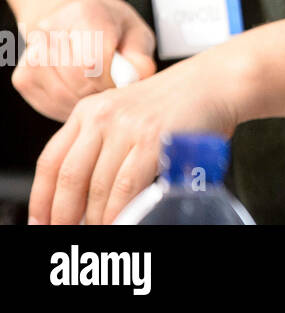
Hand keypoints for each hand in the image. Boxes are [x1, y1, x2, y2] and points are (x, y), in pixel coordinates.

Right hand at [12, 0, 156, 121]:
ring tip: (98, 91)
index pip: (93, 58)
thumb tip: (138, 76)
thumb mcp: (136, 34)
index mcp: (85, 14)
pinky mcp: (23, 76)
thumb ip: (140, 55)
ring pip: (61, 93)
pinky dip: (68, 106)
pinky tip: (81, 95)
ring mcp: (31, 53)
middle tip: (112, 89)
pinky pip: (47, 102)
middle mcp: (51, 30)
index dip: (111, 79)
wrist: (77, 21)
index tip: (122, 81)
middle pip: (76, 78)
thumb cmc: (112, 30)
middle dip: (100, 91)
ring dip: (84, 101)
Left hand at [26, 50, 240, 224]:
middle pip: (70, 176)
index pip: (51, 160)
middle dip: (65, 214)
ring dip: (97, 218)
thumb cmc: (176, 104)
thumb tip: (82, 194)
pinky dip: (121, 211)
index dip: (41, 197)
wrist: (216, 82)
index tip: (40, 219)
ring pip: (99, 186)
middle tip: (65, 231)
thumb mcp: (126, 113)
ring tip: (99, 231)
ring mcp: (129, 127)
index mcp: (90, 110)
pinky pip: (127, 187)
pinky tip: (122, 221)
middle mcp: (104, 116)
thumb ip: (102, 142)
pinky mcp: (155, 140)